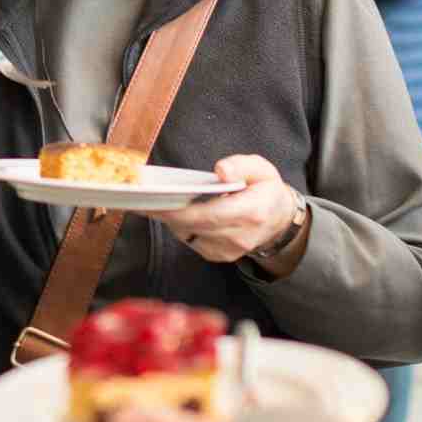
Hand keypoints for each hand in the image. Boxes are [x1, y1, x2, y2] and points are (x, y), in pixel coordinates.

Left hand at [147, 155, 298, 265]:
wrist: (279, 220)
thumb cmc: (266, 191)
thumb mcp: (261, 169)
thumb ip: (241, 165)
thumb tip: (221, 171)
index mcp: (251, 212)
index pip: (210, 215)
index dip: (181, 210)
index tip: (157, 202)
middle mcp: (240, 236)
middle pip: (194, 226)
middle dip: (166, 213)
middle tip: (142, 199)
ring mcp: (230, 249)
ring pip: (190, 234)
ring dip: (171, 219)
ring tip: (152, 202)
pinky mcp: (220, 255)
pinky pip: (192, 240)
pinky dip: (180, 226)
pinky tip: (171, 212)